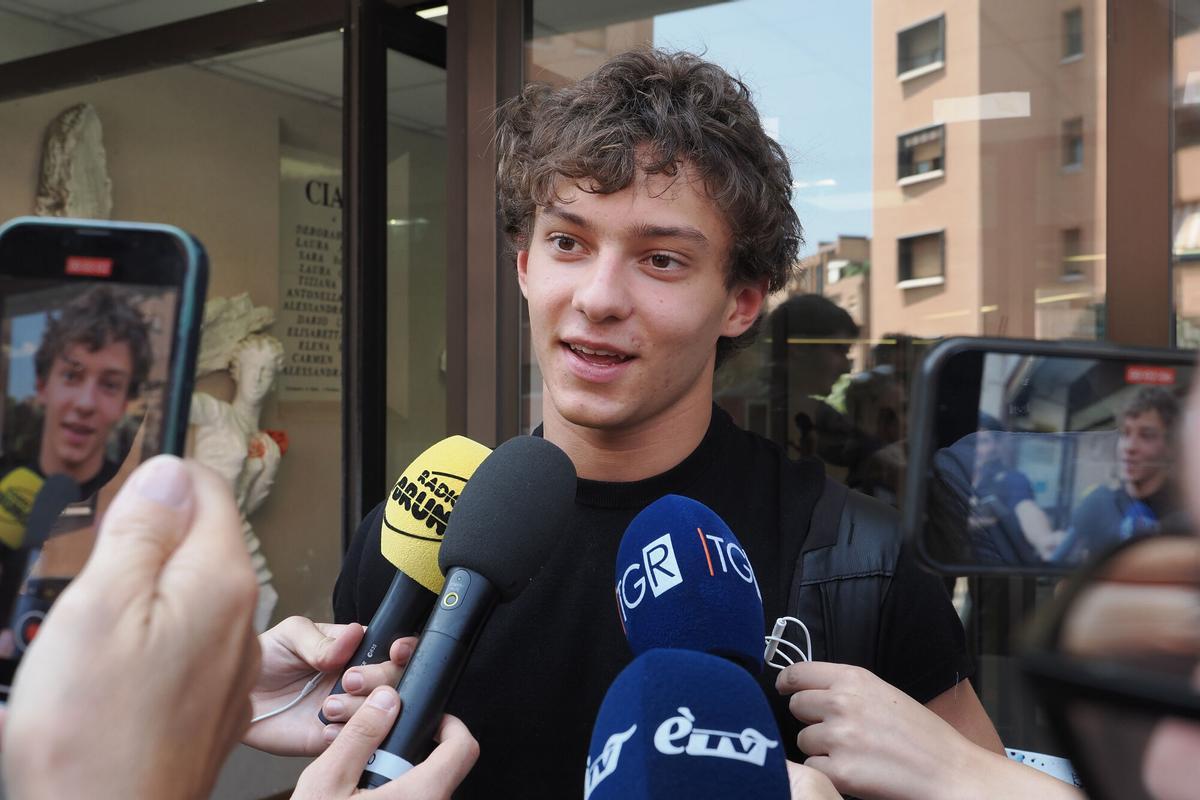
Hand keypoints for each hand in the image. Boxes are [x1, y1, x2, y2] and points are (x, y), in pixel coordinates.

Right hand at [2, 456, 259, 798]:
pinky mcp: (210, 702)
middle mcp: (242, 619)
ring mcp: (230, 665)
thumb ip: (142, 530)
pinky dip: (146, 649)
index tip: (117, 519)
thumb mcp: (100, 604)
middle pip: (198, 545)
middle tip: (93, 595)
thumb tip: (170, 472)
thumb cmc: (95, 735)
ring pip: (186, 598)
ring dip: (138, 604)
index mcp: (221, 580)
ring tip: (94, 648)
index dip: (157, 490)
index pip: (209, 492)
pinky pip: (182, 648)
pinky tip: (110, 683)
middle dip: (141, 553)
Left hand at [243, 616, 414, 755]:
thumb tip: (354, 635)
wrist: (239, 696)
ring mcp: (349, 710)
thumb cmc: (266, 659)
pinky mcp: (332, 738)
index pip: (393, 648)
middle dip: (379, 678)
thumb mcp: (292, 635)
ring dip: (360, 708)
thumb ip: (323, 639)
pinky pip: (355, 740)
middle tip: (349, 679)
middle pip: (395, 679)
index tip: (396, 651)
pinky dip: (344, 733)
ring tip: (328, 705)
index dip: (404, 649)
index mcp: (354, 650)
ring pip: (381, 711)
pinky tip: (325, 726)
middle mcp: (357, 680)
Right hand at [292, 686, 477, 799]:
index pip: (464, 748)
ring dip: (399, 785)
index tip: (432, 721)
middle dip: (410, 759)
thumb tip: (387, 700)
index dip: (450, 726)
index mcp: (421, 797)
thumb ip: (361, 736)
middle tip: (372, 763)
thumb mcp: (328, 781)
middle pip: (441, 772)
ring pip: (424, 794)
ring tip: (358, 791)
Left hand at [777, 662, 1080, 799]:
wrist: (952, 773)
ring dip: (820, 750)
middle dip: (810, 719)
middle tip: (837, 732)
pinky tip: (853, 774)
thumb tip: (810, 689)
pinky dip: (827, 774)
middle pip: (797, 706)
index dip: (788, 683)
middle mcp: (843, 703)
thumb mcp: (886, 695)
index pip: (799, 673)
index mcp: (855, 679)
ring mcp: (840, 737)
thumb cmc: (924, 737)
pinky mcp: (840, 771)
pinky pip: (812, 769)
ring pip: (804, 740)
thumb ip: (848, 689)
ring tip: (854, 755)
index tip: (786, 689)